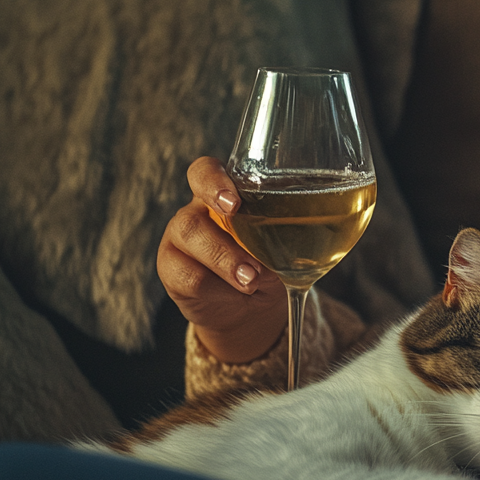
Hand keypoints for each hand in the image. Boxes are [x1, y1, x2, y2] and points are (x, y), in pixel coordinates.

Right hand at [157, 157, 287, 362]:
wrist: (256, 307)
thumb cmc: (275, 264)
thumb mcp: (289, 244)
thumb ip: (293, 232)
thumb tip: (305, 236)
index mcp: (227, 193)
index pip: (205, 172)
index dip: (213, 181)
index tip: (234, 202)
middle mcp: (199, 211)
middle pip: (192, 209)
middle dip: (219, 232)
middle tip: (243, 239)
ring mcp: (182, 240)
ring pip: (190, 238)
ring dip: (224, 259)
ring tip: (253, 278)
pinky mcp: (174, 270)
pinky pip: (187, 276)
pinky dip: (218, 287)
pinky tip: (240, 291)